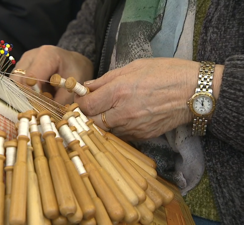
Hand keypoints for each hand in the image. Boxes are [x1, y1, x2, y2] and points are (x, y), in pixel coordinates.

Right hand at [10, 45, 92, 103]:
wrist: (74, 63)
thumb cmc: (76, 72)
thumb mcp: (74, 87)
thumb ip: (61, 101)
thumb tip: (48, 115)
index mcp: (47, 55)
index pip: (31, 77)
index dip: (32, 95)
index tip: (37, 108)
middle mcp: (31, 56)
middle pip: (18, 80)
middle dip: (25, 97)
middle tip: (35, 109)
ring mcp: (23, 61)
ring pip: (15, 83)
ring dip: (23, 96)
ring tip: (36, 103)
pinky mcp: (20, 69)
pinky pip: (16, 84)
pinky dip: (23, 94)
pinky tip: (34, 99)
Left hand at [74, 58, 223, 139]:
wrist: (196, 92)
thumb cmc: (166, 73)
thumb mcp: (134, 67)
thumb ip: (106, 79)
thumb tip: (87, 86)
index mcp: (119, 91)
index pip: (85, 106)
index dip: (80, 102)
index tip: (82, 97)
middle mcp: (123, 112)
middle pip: (91, 122)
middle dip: (87, 114)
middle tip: (92, 106)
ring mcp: (133, 127)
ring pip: (105, 131)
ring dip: (102, 123)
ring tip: (109, 110)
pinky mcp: (142, 136)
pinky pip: (121, 135)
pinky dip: (117, 128)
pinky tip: (123, 118)